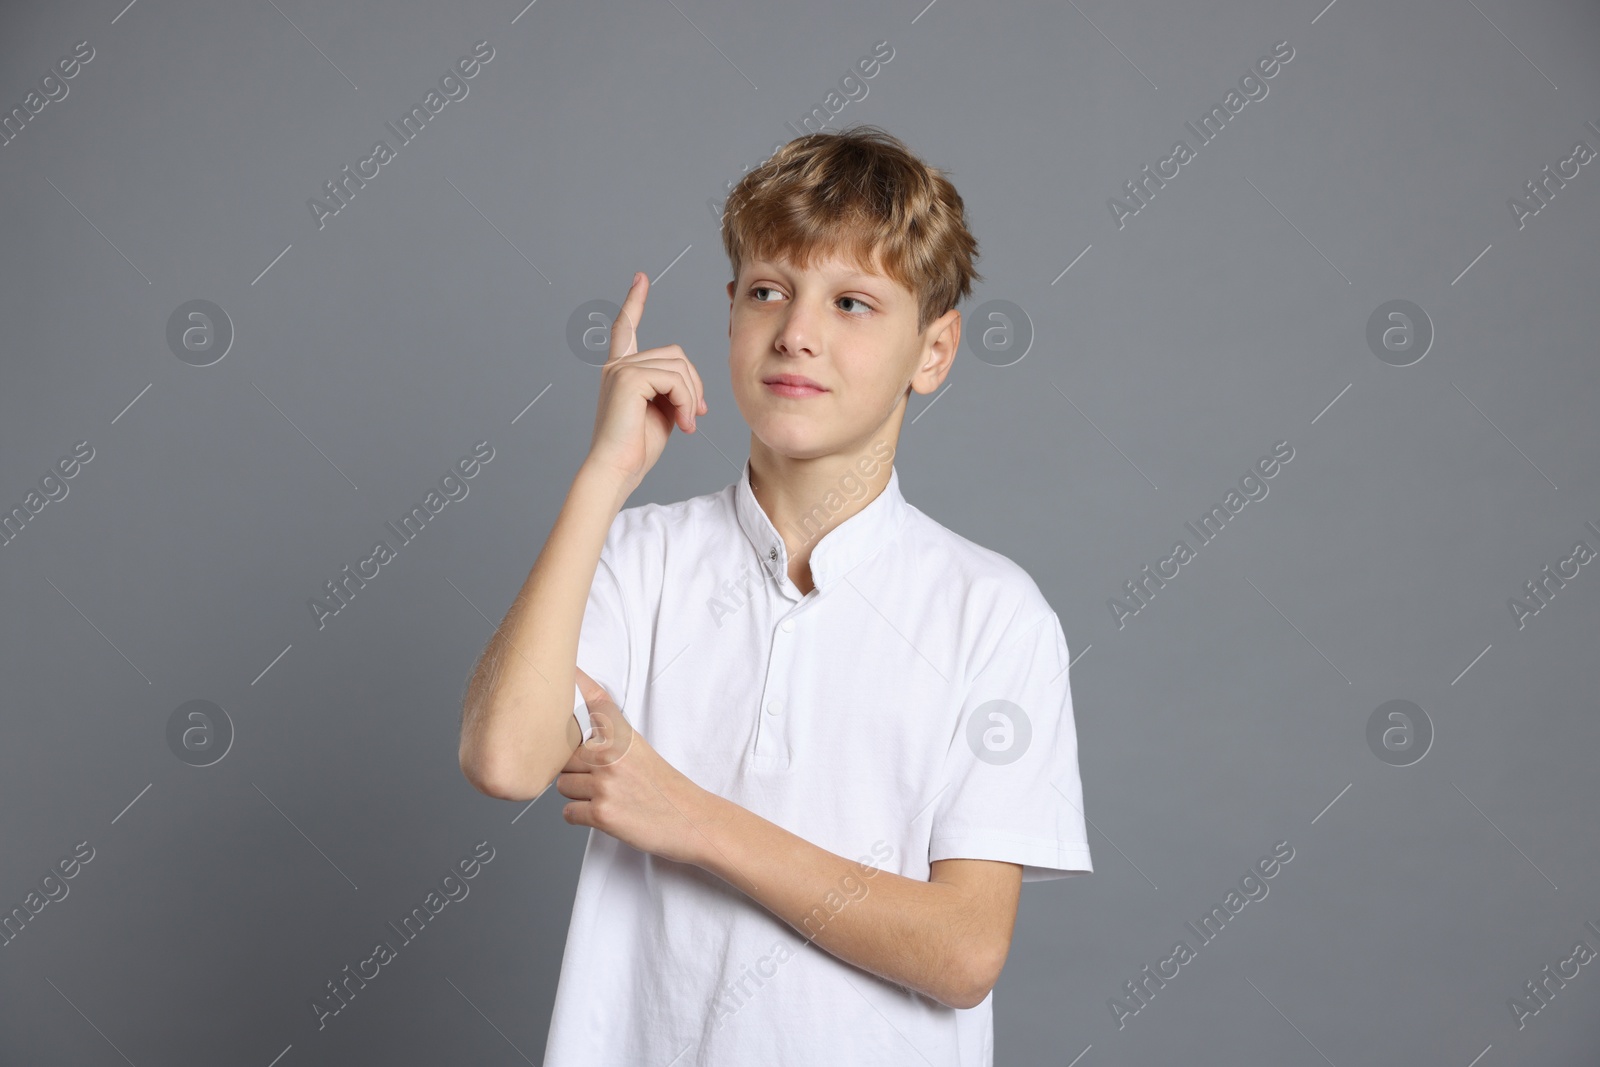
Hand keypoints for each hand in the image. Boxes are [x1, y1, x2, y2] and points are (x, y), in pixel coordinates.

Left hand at [557, 667, 715, 865]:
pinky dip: (580, 816)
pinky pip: (568, 812)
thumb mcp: (639, 749)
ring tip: (604, 796)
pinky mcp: (601, 813)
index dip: (574, 681)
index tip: (563, 666)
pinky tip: (603, 813)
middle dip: (574, 767)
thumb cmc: (665, 788)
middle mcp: (611, 754)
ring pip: (562, 784)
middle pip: (563, 753)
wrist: (691, 820)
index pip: (590, 699)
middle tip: (600, 777)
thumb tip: (570, 731)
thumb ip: (608, 736)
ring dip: (577, 794)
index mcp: (623, 735)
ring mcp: (605, 783)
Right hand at [584, 272, 709, 491]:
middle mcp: (618, 366)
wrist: (616, 470)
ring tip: (687, 423)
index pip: (626, 328)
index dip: (634, 302)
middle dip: (694, 385)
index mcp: (622, 371)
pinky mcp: (628, 378)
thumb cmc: (636, 449)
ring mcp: (621, 370)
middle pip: (676, 353)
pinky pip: (675, 379)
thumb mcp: (662, 413)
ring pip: (679, 366)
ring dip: (692, 397)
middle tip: (695, 416)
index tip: (640, 279)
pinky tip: (683, 424)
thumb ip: (673, 391)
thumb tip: (695, 390)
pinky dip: (687, 402)